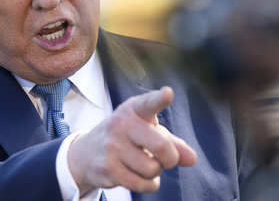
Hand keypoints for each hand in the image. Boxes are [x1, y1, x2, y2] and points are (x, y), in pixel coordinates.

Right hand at [67, 87, 196, 193]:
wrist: (86, 153)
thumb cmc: (126, 138)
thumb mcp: (148, 132)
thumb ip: (173, 143)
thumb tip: (192, 159)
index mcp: (134, 110)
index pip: (148, 103)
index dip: (159, 99)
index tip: (168, 94)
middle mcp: (121, 124)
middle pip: (161, 146)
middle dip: (170, 158)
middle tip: (167, 159)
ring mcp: (112, 146)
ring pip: (152, 168)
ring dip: (155, 172)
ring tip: (145, 165)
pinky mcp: (108, 168)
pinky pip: (142, 184)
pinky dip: (148, 185)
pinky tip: (141, 177)